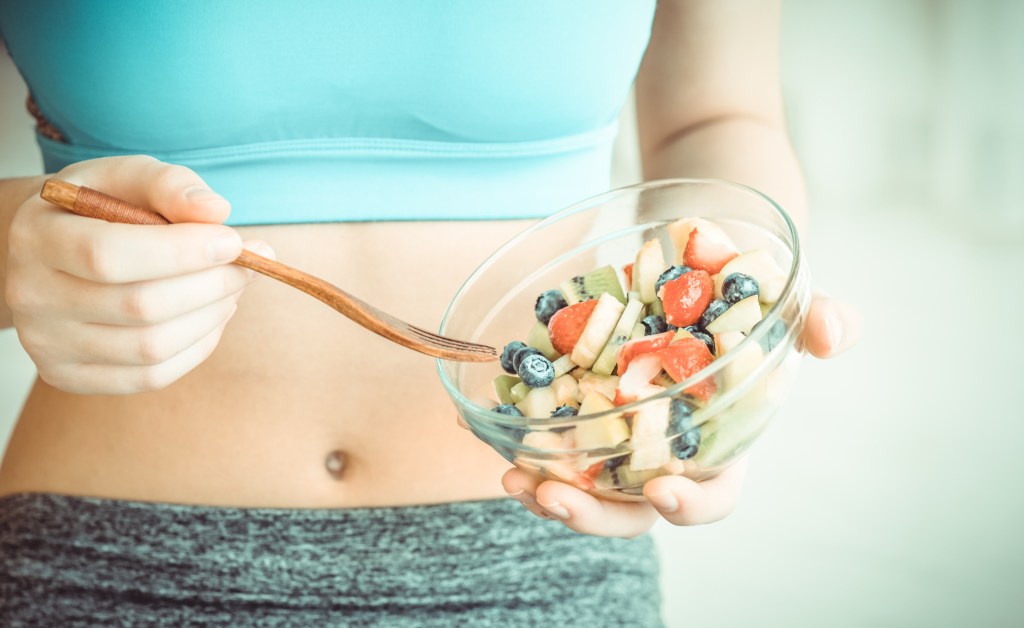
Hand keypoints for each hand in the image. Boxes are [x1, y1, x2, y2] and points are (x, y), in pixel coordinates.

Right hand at [4, 155, 272, 393]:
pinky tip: (211, 316)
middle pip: (139, 306)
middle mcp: (31, 296)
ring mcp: (47, 344)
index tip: (234, 241)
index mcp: (37, 237)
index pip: (109, 256)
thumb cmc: (100, 207)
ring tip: (233, 287)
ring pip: (151, 347)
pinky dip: (197, 347)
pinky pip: (151, 376)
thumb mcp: (128, 177)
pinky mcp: (70, 377)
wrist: (53, 250)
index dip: (182, 252)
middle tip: (249, 265)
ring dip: (211, 317)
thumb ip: (170, 185)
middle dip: (211, 285)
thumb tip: (216, 211)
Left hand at [501, 294, 861, 537]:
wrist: (693, 247)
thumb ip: (818, 317)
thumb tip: (836, 331)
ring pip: (583, 484)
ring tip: (511, 476)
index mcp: (720, 439)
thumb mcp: (783, 294)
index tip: (661, 491)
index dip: (689, 505)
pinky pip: (549, 436)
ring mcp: (616, 429)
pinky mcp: (579, 400)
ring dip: (546, 491)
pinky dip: (518, 440)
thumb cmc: (745, 280)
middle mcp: (664, 446)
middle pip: (632, 507)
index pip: (713, 495)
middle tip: (553, 496)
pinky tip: (487, 427)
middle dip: (593, 514)